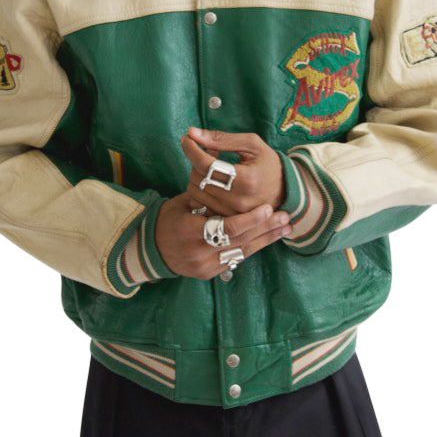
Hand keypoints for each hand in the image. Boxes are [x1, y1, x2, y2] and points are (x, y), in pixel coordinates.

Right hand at [155, 193, 291, 278]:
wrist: (151, 249)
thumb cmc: (168, 219)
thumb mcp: (182, 201)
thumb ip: (204, 190)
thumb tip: (220, 162)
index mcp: (189, 231)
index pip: (226, 227)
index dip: (249, 219)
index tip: (267, 208)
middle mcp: (198, 252)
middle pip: (239, 240)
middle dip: (265, 229)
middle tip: (285, 217)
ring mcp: (204, 266)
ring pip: (242, 252)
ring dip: (265, 239)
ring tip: (285, 228)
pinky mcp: (209, 274)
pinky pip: (236, 259)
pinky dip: (253, 248)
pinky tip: (268, 238)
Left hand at [180, 127, 285, 216]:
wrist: (286, 191)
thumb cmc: (269, 164)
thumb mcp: (252, 144)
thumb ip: (221, 138)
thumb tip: (192, 132)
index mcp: (246, 180)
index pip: (206, 164)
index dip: (192, 148)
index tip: (187, 138)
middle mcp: (238, 201)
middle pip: (198, 178)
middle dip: (195, 161)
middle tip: (205, 152)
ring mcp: (232, 214)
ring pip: (195, 192)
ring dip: (197, 175)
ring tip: (210, 167)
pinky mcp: (227, 221)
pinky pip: (199, 204)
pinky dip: (200, 190)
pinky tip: (211, 182)